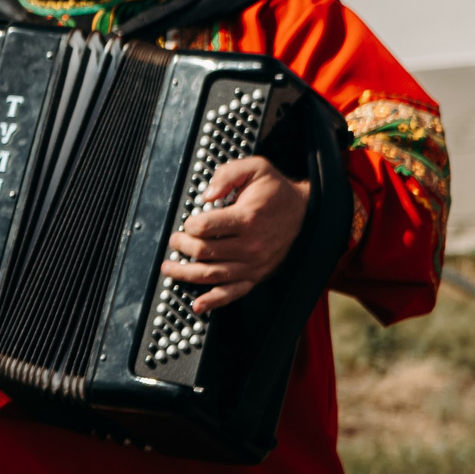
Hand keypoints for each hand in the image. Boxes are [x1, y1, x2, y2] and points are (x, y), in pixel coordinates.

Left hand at [162, 155, 312, 312]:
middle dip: (182, 247)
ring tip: (169, 268)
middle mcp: (250, 245)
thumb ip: (228, 174)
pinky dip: (213, 301)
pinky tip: (198, 304)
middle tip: (174, 242)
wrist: (306, 214)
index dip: (189, 225)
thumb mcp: (256, 168)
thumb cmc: (276, 192)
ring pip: (211, 274)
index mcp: (247, 218)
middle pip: (204, 252)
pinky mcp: (256, 276)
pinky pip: (233, 293)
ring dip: (185, 273)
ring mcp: (253, 264)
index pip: (205, 227)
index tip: (187, 222)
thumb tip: (206, 194)